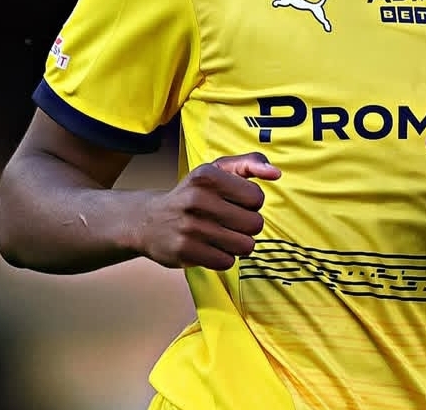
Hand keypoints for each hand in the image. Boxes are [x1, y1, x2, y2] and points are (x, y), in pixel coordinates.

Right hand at [138, 152, 281, 269]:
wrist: (149, 220)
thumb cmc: (193, 193)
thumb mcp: (217, 170)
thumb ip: (250, 163)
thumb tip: (276, 173)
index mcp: (207, 175)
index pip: (257, 197)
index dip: (251, 203)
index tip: (235, 202)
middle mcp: (197, 198)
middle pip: (254, 224)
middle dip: (246, 226)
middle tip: (228, 221)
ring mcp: (190, 226)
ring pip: (244, 246)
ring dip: (237, 244)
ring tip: (221, 235)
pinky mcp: (185, 251)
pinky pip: (227, 262)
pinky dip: (223, 258)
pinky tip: (209, 247)